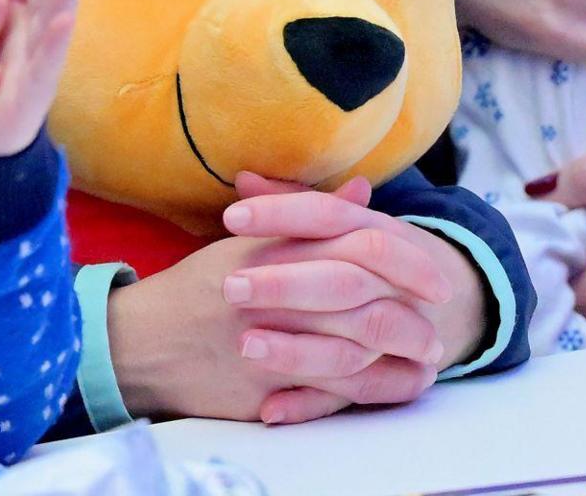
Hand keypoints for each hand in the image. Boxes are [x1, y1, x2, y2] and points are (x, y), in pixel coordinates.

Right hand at [104, 176, 482, 426]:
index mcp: (280, 253)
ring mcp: (273, 347)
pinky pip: (332, 394)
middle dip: (412, 315)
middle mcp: (280, 298)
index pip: (360, 248)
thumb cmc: (200, 287)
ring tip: (429, 354)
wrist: (144, 341)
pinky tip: (400, 384)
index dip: (408, 262)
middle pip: (367, 304)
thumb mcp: (251, 240)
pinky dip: (372, 391)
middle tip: (441, 319)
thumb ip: (311, 217)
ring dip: (400, 355)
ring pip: (355, 352)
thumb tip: (362, 191)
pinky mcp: (267, 390)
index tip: (437, 272)